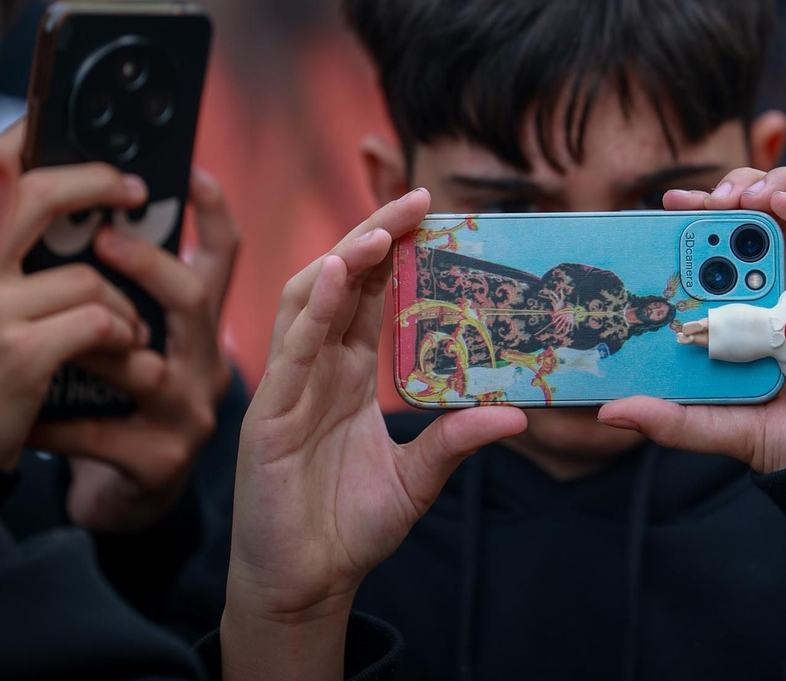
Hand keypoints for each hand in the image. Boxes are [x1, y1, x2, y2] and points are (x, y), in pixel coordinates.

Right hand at [0, 153, 151, 469]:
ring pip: (88, 277)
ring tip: (127, 332)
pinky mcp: (18, 354)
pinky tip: (119, 356)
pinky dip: (121, 339)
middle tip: (135, 188)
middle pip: (36, 194)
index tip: (60, 127)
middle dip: (96, 183)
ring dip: (123, 306)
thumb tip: (48, 190)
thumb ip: (0, 256)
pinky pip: (99, 322)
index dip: (19, 141)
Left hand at [28, 170, 238, 531]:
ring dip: (92, 345)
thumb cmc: (113, 401)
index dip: (215, 211)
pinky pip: (103, 433)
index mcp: (198, 325)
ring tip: (43, 328)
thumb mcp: (128, 338)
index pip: (223, 257)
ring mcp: (188, 413)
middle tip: (102, 239)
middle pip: (195, 301)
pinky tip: (22, 413)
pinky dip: (57, 422)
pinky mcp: (160, 460)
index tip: (189, 170)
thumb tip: (76, 205)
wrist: (124, 495)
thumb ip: (114, 286)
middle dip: (151, 264)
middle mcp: (205, 362)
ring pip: (146, 367)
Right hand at [221, 188, 525, 680]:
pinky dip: (315, 310)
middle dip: (375, 236)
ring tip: (382, 228)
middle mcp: (318, 371)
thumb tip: (517, 414)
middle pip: (342, 282)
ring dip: (345, 259)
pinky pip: (292, 353)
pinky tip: (338, 275)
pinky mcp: (267, 419)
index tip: (434, 211)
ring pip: (310, 302)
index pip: (372, 296)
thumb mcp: (419, 479)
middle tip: (416, 198)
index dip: (397, 250)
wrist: (305, 586)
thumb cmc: (349, 528)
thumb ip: (456, 440)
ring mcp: (289, 390)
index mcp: (349, 376)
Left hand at [597, 168, 785, 474]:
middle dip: (732, 192)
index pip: (729, 248)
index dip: (701, 220)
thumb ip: (674, 421)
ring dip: (772, 184)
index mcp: (762, 311)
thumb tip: (613, 412)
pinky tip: (780, 203)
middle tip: (702, 200)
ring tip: (740, 195)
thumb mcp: (726, 428)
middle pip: (765, 216)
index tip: (665, 207)